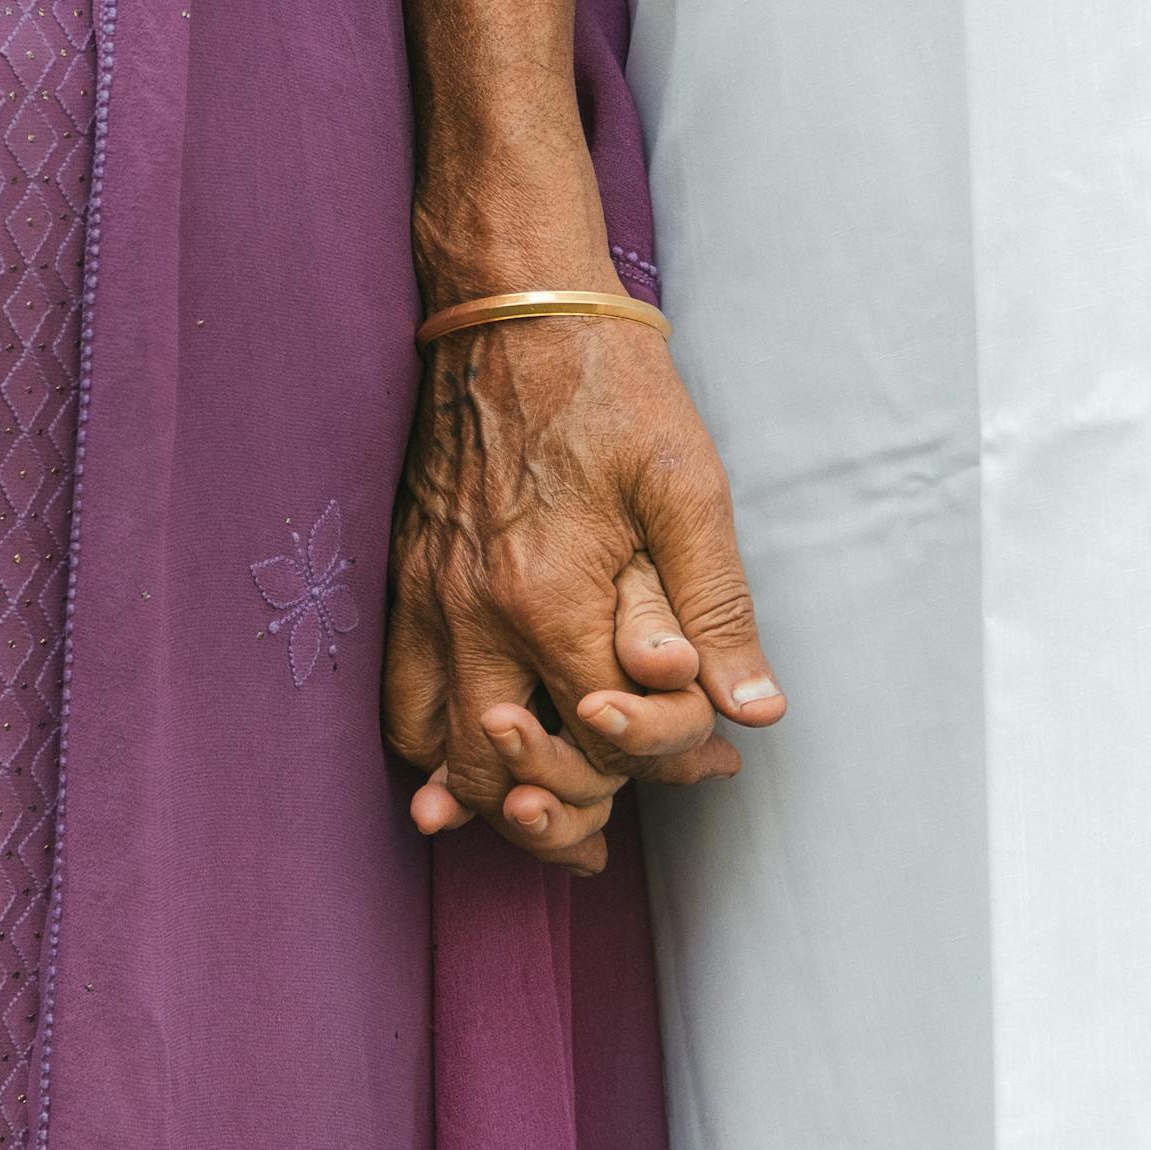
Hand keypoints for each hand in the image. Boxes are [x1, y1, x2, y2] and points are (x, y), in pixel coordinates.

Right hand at [383, 283, 784, 872]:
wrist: (511, 306)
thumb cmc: (611, 387)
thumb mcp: (688, 486)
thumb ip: (718, 605)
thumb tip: (754, 709)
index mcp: (550, 597)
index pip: (602, 735)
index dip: (661, 764)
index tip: (708, 768)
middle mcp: (475, 612)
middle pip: (507, 766)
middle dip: (562, 816)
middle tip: (601, 843)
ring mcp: (429, 596)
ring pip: (436, 746)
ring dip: (482, 800)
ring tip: (534, 822)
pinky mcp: (406, 575)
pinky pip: (396, 694)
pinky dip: (423, 746)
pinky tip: (453, 764)